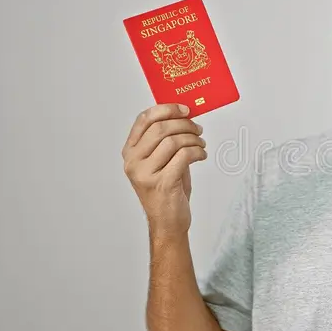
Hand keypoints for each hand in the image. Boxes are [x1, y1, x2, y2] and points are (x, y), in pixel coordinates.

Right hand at [122, 103, 206, 237]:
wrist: (168, 221)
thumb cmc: (166, 189)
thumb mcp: (160, 161)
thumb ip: (164, 140)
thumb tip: (184, 115)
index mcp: (130, 152)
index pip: (144, 119)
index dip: (166, 109)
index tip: (185, 109)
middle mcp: (133, 161)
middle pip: (161, 128)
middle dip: (185, 124)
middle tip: (198, 129)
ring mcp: (145, 173)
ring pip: (174, 141)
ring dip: (194, 139)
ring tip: (201, 144)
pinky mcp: (162, 183)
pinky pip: (184, 156)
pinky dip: (198, 152)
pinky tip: (202, 156)